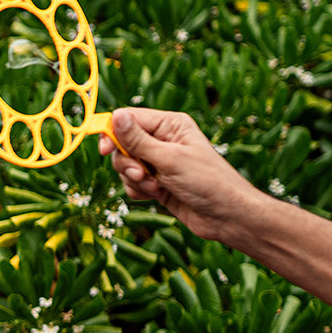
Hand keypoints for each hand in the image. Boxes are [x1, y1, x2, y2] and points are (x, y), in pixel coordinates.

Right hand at [99, 107, 269, 243]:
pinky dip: (139, 190)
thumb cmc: (207, 182)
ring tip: (155, 187)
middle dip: (127, 162)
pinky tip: (157, 195)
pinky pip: (132, 182)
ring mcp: (159, 162)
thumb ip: (138, 140)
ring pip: (125, 165)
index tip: (105, 150)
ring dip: (134, 179)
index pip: (129, 119)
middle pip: (122, 143)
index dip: (113, 132)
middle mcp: (163, 140)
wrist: (225, 216)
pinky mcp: (156, 181)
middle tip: (141, 174)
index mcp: (170, 125)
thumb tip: (115, 116)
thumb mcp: (169, 159)